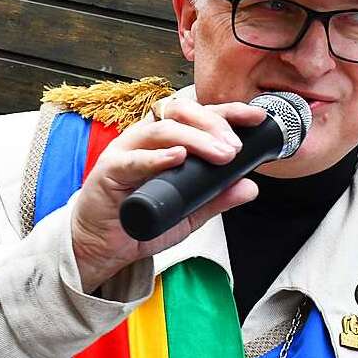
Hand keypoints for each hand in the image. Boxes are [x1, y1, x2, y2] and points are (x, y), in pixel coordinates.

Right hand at [71, 98, 265, 291]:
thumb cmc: (138, 222)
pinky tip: (176, 157)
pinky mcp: (108, 170)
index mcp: (163, 141)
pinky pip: (132, 159)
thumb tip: (250, 187)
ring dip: (194, 139)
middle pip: (179, 112)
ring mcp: (125, 151)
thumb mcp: (188, 213)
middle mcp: (144, 139)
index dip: (226, 112)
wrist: (102, 246)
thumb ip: (216, 199)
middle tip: (235, 147)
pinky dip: (156, 157)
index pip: (197, 115)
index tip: (255, 118)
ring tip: (219, 155)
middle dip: (213, 123)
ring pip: (160, 130)